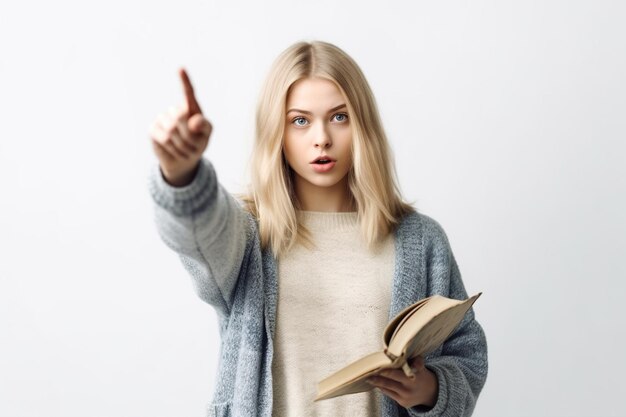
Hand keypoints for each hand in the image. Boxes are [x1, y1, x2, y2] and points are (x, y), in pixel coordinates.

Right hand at [149, 68, 212, 186]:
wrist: (183, 160)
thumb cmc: (197, 144)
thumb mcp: (206, 135)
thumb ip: (204, 126)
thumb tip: (193, 121)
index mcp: (191, 108)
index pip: (188, 92)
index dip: (184, 81)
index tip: (181, 69)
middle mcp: (175, 110)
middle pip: (181, 116)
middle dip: (190, 135)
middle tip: (194, 146)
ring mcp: (162, 118)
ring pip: (172, 130)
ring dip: (183, 145)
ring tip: (186, 150)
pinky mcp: (153, 129)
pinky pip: (164, 138)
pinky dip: (173, 148)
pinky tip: (174, 150)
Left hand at [366, 356, 437, 408]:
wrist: (430, 393)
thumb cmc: (420, 374)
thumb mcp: (420, 364)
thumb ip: (413, 358)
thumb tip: (396, 352)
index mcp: (417, 372)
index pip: (403, 364)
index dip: (393, 359)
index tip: (384, 352)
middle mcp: (411, 384)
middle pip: (392, 375)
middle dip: (381, 371)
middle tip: (370, 367)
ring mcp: (407, 394)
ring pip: (387, 386)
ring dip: (376, 381)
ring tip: (368, 376)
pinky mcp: (402, 402)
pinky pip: (388, 393)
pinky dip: (381, 387)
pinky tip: (374, 383)